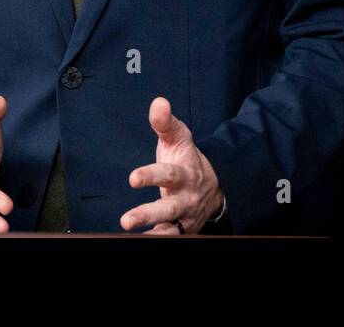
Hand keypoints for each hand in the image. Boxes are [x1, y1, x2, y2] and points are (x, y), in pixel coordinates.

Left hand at [122, 97, 222, 234]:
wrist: (216, 185)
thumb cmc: (187, 159)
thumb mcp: (179, 138)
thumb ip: (165, 123)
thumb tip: (158, 103)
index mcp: (184, 173)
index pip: (167, 174)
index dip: (150, 176)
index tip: (133, 178)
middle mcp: (186, 197)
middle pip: (169, 208)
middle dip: (148, 214)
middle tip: (126, 220)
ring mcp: (185, 216)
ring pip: (170, 229)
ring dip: (153, 234)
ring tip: (133, 234)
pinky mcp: (183, 229)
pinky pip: (172, 237)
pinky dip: (158, 239)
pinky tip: (141, 241)